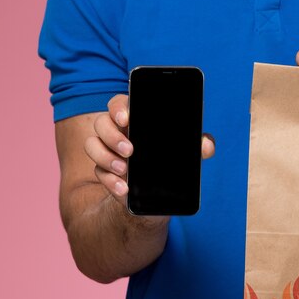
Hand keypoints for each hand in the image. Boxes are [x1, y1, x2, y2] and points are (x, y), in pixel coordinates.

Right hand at [83, 94, 215, 205]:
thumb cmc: (171, 161)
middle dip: (112, 136)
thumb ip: (197, 145)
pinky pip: (98, 173)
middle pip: (101, 123)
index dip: (119, 108)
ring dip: (105, 157)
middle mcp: (117, 132)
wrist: (160, 194)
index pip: (119, 104)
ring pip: (92, 145)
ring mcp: (108, 151)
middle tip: (130, 151)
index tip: (127, 119)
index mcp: (135, 119)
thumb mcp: (187, 153)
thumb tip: (206, 144)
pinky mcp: (105, 172)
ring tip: (124, 169)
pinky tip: (124, 189)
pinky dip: (110, 182)